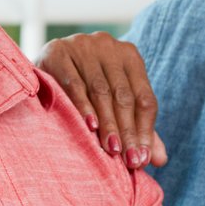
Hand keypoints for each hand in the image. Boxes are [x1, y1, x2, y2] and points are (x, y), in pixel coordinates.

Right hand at [37, 32, 166, 168]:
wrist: (44, 66)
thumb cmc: (84, 87)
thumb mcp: (113, 103)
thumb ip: (137, 128)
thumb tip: (160, 159)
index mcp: (129, 56)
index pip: (144, 97)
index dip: (145, 130)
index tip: (141, 158)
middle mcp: (109, 45)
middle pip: (124, 95)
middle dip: (127, 131)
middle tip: (128, 160)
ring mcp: (83, 45)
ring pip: (101, 91)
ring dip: (108, 123)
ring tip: (111, 150)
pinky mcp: (58, 52)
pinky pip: (74, 84)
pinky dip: (83, 106)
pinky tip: (90, 126)